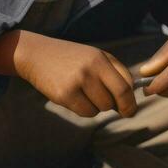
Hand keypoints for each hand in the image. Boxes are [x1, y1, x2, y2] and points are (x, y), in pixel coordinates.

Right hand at [15, 36, 136, 117]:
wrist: (37, 54)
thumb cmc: (72, 58)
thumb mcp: (96, 56)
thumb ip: (117, 73)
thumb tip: (129, 101)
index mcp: (100, 59)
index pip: (125, 87)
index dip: (130, 103)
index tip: (130, 111)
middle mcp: (89, 70)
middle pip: (113, 101)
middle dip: (113, 106)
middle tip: (104, 101)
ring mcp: (75, 83)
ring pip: (99, 109)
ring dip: (96, 107)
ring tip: (84, 92)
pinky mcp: (63, 95)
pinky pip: (84, 112)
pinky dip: (83, 109)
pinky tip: (74, 96)